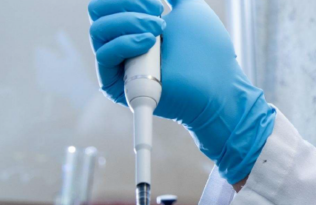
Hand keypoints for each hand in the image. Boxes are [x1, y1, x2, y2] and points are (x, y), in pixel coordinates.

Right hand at [88, 0, 275, 183]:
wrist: (217, 82)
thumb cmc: (207, 48)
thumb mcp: (188, 8)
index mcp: (133, 24)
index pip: (109, 3)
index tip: (158, 4)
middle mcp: (122, 42)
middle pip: (97, 12)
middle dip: (126, 5)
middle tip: (159, 18)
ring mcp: (119, 63)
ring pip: (97, 31)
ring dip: (129, 22)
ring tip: (159, 31)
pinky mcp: (116, 85)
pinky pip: (103, 56)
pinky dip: (124, 43)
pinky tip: (149, 43)